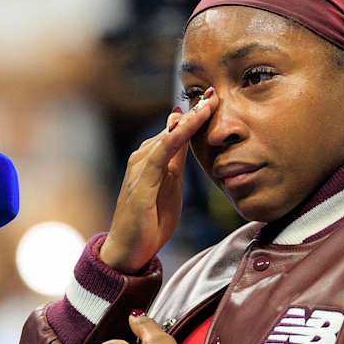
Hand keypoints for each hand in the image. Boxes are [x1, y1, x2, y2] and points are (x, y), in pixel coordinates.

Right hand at [102, 88, 218, 272]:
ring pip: (167, 137)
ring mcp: (139, 169)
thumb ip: (176, 162)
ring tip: (207, 105)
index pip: (176, 132)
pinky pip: (159, 155)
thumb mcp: (170, 186)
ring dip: (188, 121)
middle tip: (214, 92)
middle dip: (194, 111)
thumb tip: (184, 136)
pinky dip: (174, 138)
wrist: (129, 250)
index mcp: (153, 159)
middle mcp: (143, 158)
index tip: (213, 98)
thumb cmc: (150, 220)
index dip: (194, 115)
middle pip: (172, 129)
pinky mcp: (140, 183)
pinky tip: (187, 126)